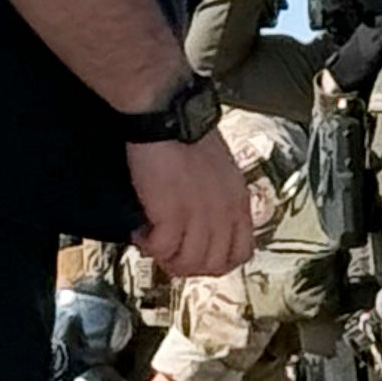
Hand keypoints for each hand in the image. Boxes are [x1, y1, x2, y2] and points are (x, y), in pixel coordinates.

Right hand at [129, 127, 256, 278]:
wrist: (167, 114)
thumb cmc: (186, 133)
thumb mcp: (220, 169)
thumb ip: (219, 198)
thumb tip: (204, 222)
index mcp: (239, 200)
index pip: (241, 252)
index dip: (217, 263)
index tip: (196, 256)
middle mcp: (224, 213)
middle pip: (213, 265)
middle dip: (187, 266)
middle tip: (168, 254)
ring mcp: (200, 216)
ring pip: (188, 264)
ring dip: (166, 259)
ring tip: (151, 243)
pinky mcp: (173, 214)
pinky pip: (162, 250)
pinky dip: (148, 246)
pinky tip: (140, 232)